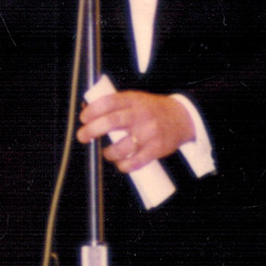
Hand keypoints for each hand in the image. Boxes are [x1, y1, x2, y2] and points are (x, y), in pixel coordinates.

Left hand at [78, 90, 194, 171]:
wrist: (183, 117)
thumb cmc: (153, 110)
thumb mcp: (137, 100)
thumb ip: (116, 105)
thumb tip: (88, 112)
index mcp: (134, 100)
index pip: (109, 102)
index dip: (92, 110)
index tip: (84, 118)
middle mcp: (141, 115)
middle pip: (111, 122)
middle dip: (91, 130)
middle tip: (83, 136)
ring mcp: (149, 133)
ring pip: (121, 147)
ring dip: (108, 153)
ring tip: (107, 153)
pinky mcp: (156, 149)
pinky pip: (134, 162)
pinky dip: (123, 165)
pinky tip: (121, 163)